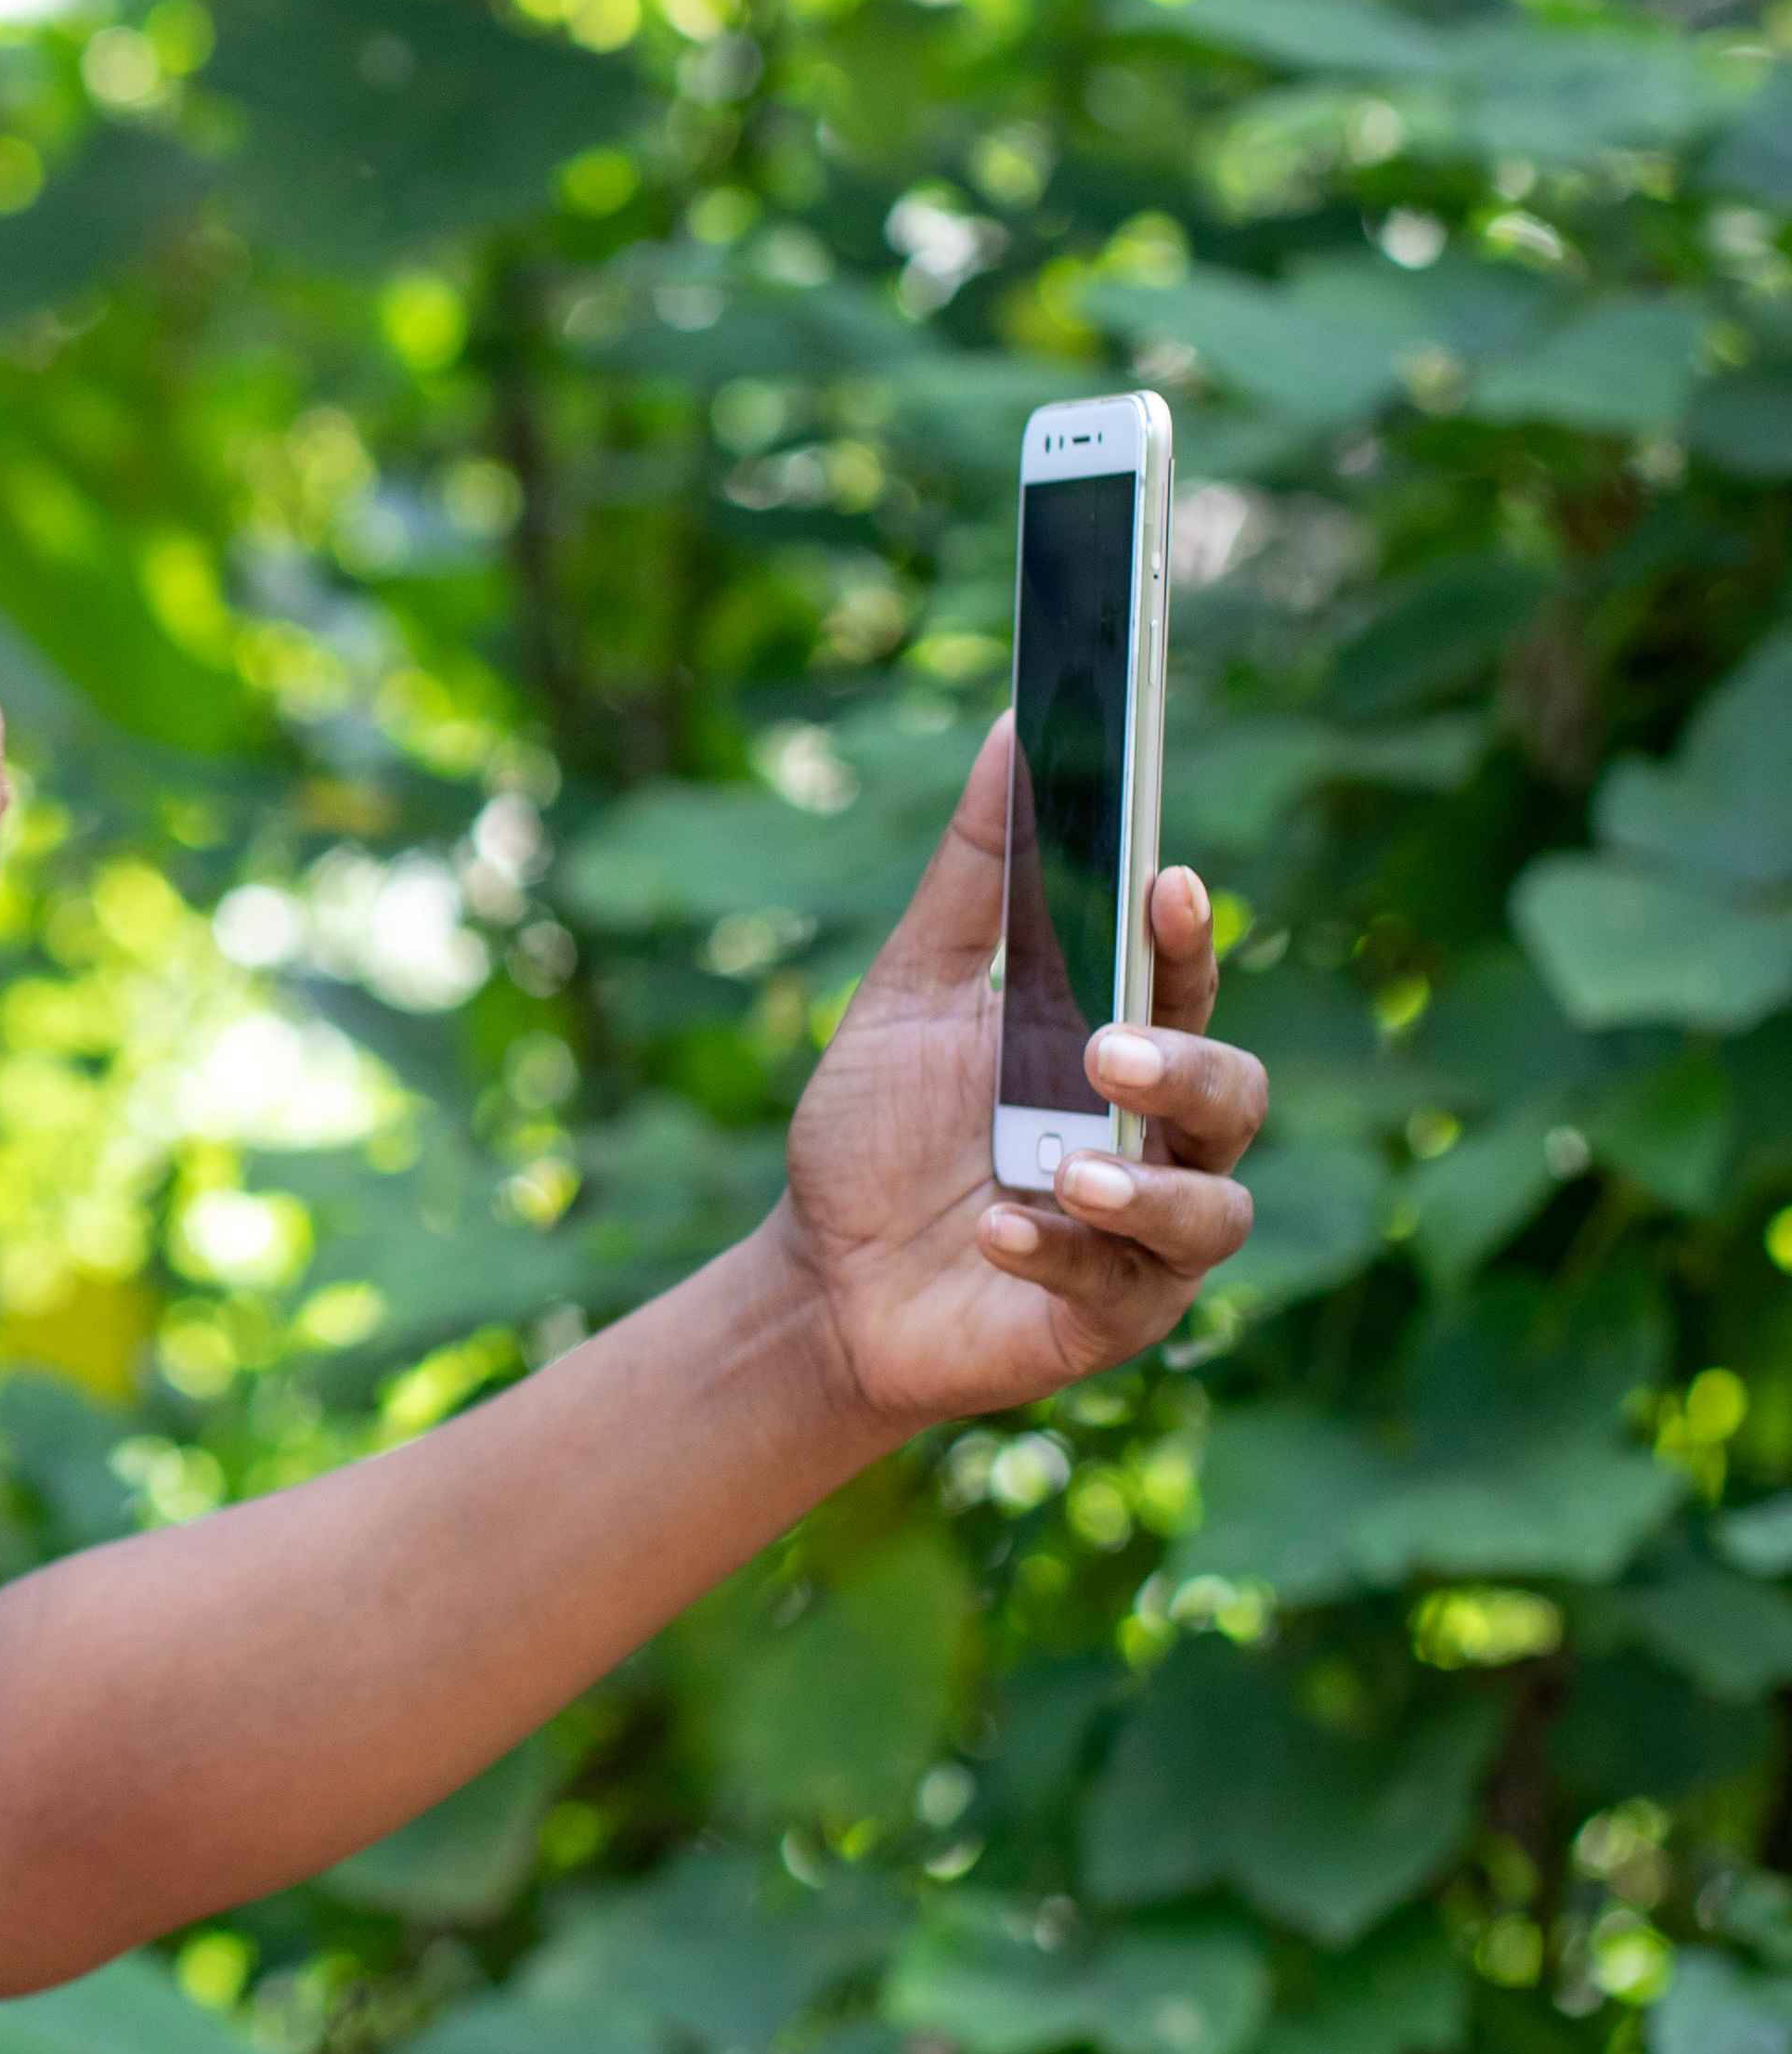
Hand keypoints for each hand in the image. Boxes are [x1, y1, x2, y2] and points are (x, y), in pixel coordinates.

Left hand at [775, 713, 1270, 1431]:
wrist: (819, 1280)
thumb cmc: (878, 1136)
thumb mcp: (908, 996)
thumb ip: (973, 881)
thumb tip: (1013, 731)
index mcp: (1118, 1051)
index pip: (1183, 985)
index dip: (1187, 937)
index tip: (1162, 883)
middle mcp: (1156, 1140)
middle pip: (1233, 1094)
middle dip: (1183, 1065)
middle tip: (1106, 1047)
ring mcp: (1146, 1238)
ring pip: (1212, 1207)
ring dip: (1145, 1182)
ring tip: (1063, 1164)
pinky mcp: (1113, 1321)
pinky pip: (1123, 1289)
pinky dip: (1065, 1253)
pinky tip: (1001, 1229)